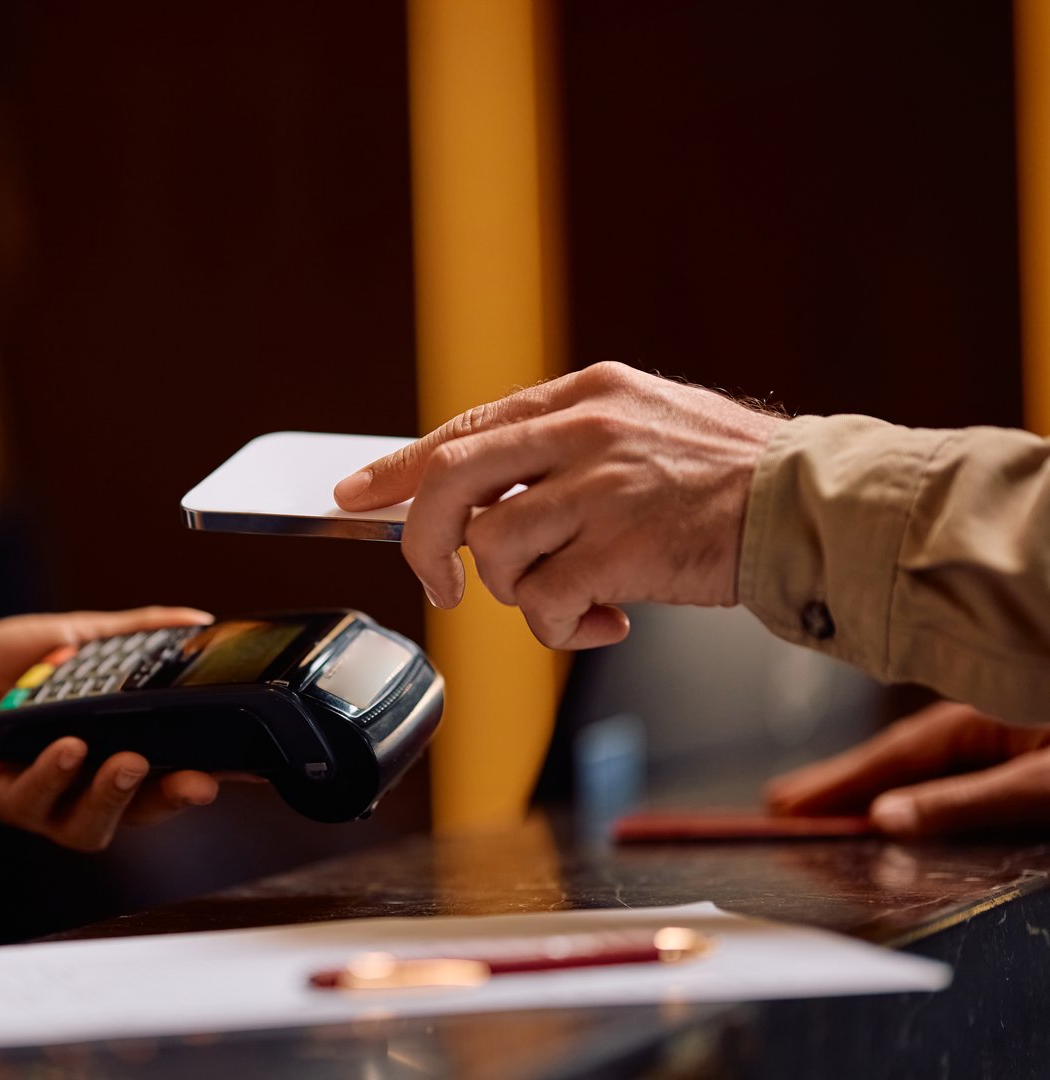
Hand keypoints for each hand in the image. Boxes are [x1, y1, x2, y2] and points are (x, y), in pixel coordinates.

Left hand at [0, 606, 219, 851]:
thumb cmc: (5, 670)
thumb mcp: (78, 639)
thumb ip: (135, 633)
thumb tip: (196, 621)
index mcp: (110, 755)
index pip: (169, 776)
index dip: (207, 775)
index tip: (246, 769)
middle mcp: (82, 787)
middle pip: (138, 814)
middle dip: (171, 801)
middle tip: (197, 780)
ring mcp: (41, 797)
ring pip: (88, 825)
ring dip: (114, 797)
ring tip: (131, 762)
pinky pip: (30, 800)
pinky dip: (53, 776)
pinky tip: (68, 746)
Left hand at [333, 362, 783, 648]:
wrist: (814, 508)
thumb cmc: (728, 481)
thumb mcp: (643, 428)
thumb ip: (564, 449)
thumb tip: (479, 496)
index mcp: (587, 395)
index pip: (467, 427)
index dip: (401, 467)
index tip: (357, 494)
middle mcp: (587, 431)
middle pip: (451, 480)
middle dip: (423, 542)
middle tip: (439, 584)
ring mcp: (603, 488)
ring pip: (494, 550)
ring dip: (520, 593)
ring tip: (574, 597)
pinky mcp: (622, 549)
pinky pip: (544, 603)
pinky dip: (562, 627)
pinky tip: (606, 620)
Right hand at [766, 701, 1049, 838]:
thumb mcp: (1040, 784)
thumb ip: (967, 802)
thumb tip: (886, 819)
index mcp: (972, 722)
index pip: (885, 758)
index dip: (830, 785)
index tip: (784, 806)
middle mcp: (971, 728)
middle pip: (886, 763)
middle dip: (832, 788)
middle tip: (777, 813)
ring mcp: (988, 742)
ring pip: (908, 771)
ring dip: (862, 795)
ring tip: (816, 815)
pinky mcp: (1006, 759)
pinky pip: (936, 778)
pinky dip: (899, 797)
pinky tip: (888, 812)